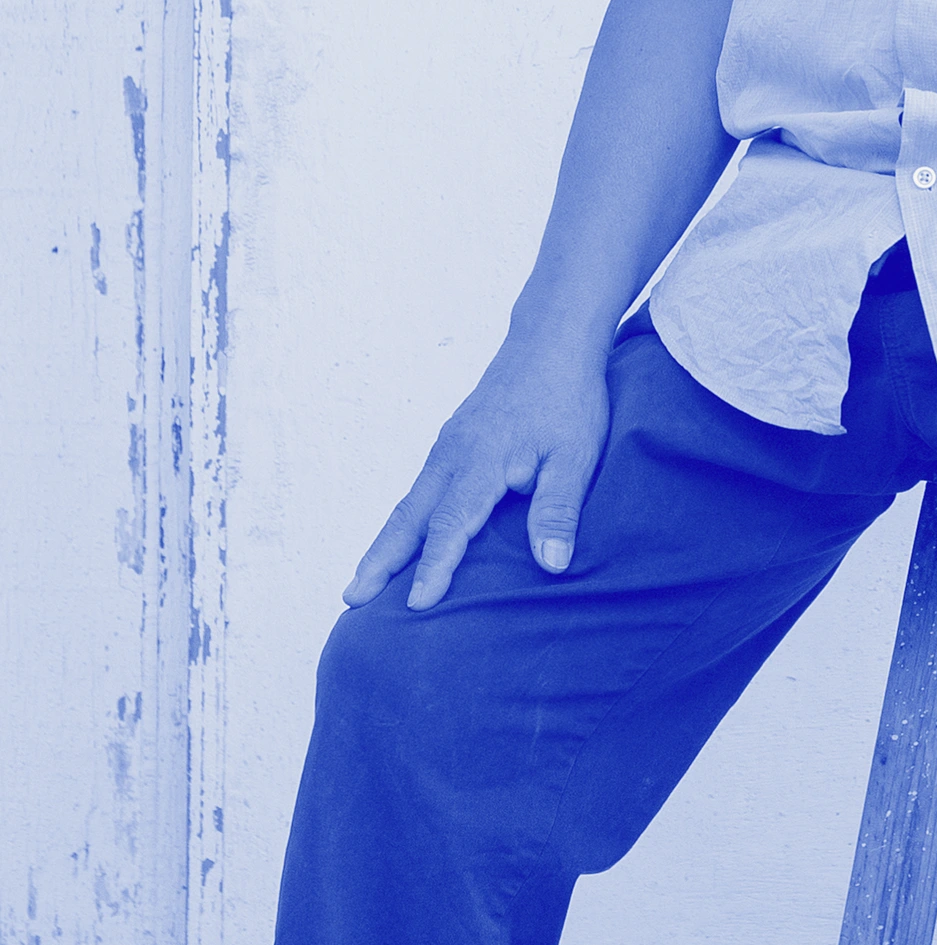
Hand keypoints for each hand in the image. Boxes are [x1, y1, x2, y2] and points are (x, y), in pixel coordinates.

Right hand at [342, 333, 610, 610]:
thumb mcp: (576, 456)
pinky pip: (422, 489)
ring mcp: (450, 447)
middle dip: (380, 560)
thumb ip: (559, 509)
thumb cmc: (567, 397)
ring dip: (386, 542)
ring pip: (411, 502)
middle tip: (352, 598)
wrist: (552, 339)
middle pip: (410, 516)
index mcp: (482, 462)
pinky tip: (405, 539)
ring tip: (364, 581)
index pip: (452, 524)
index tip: (416, 604)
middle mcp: (454, 456)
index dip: (434, 566)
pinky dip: (405, 520)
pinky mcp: (455, 442)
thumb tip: (551, 564)